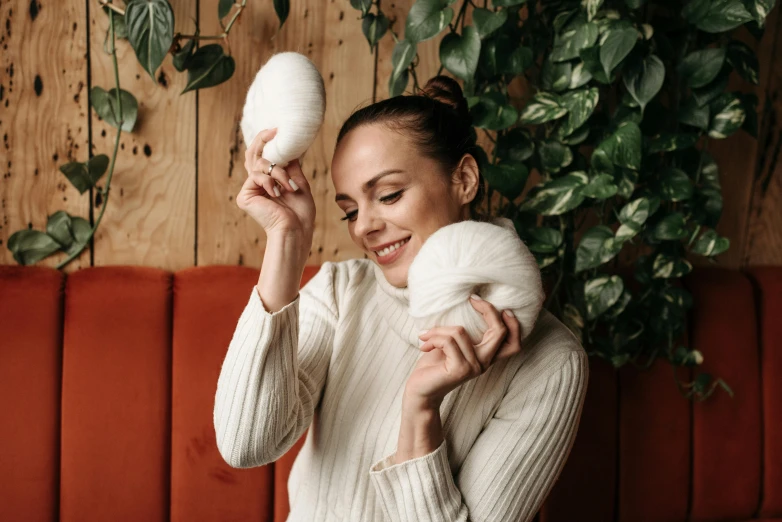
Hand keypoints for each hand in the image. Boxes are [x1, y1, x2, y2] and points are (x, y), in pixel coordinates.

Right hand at [236, 128, 315, 237]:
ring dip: (278, 173)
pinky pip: (256, 176)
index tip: (278, 130)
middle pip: (253, 154)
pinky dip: (270, 181)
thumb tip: (290, 147)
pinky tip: (277, 193)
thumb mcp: (298, 182)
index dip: (266, 141)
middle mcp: (257, 184)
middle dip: (262, 140)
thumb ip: (291, 166)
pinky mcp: (244, 196)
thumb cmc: (300, 212)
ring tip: (289, 187)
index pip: (263, 156)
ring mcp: (250, 189)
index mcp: (269, 181)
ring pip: (260, 164)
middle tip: (274, 131)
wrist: (296, 229)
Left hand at [405, 296, 522, 405]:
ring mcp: (474, 367)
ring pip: (461, 331)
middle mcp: (484, 363)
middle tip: (472, 299)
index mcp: (486, 356)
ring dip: (438, 329)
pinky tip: (424, 345)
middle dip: (488, 310)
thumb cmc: (433, 365)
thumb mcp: (451, 344)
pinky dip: (433, 338)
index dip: (511, 322)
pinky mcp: (460, 369)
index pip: (513, 342)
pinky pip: (448, 341)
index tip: (496, 305)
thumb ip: (463, 332)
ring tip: (426, 335)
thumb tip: (466, 304)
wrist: (420, 391)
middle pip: (500, 332)